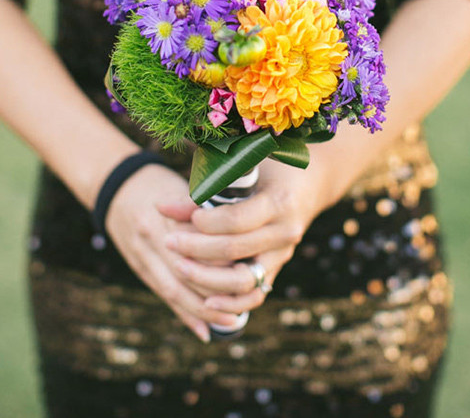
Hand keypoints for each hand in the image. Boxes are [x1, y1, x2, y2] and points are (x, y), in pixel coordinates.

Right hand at [105, 163, 243, 341]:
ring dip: (202, 311)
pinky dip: (184, 314)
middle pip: (185, 274)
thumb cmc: (158, 182)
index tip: (247, 267)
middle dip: (215, 291)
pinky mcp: (139, 267)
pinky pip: (163, 295)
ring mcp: (142, 256)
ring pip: (174, 291)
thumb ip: (204, 209)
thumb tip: (238, 232)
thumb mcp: (181, 187)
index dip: (222, 259)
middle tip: (245, 302)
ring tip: (231, 321)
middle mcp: (151, 238)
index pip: (197, 246)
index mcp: (164, 215)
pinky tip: (204, 331)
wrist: (115, 185)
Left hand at [158, 158, 328, 316]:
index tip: (185, 218)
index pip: (237, 220)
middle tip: (168, 241)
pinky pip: (254, 295)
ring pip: (244, 281)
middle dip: (196, 249)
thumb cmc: (269, 166)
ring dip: (207, 280)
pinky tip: (205, 301)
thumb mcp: (243, 169)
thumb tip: (161, 207)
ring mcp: (282, 255)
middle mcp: (284, 232)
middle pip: (235, 251)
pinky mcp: (276, 269)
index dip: (207, 223)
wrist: (308, 183)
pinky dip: (231, 303)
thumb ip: (205, 189)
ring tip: (179, 267)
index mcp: (279, 202)